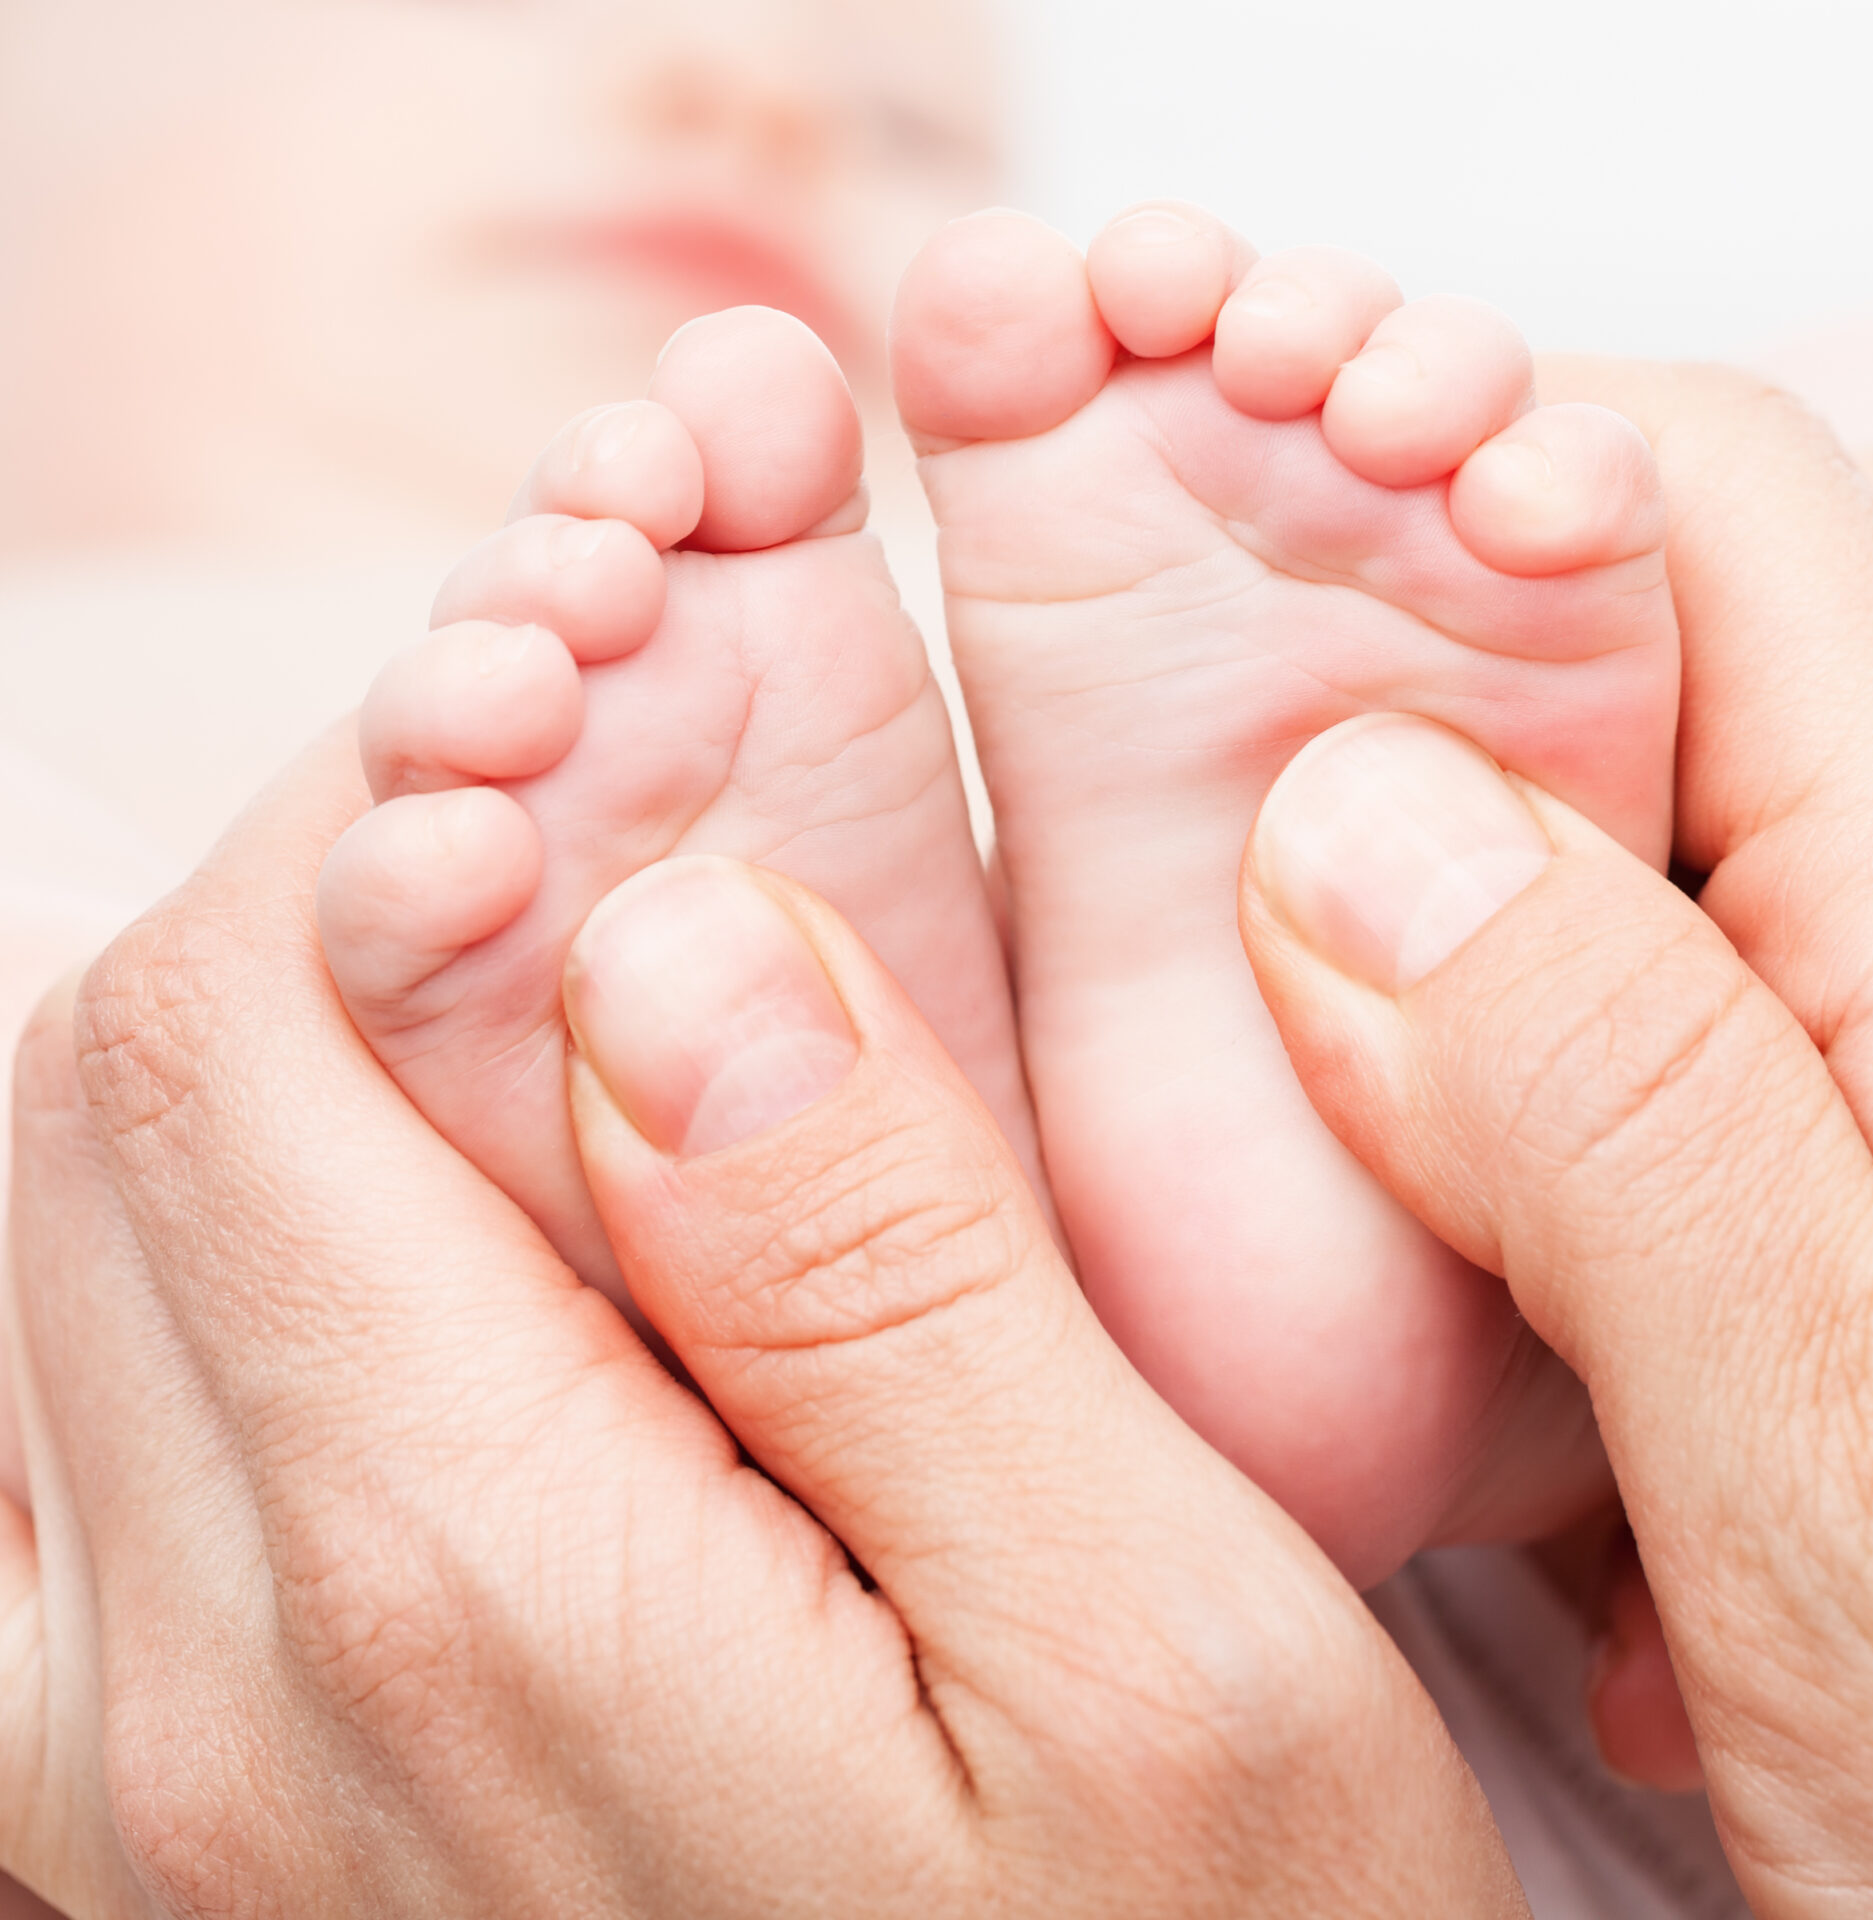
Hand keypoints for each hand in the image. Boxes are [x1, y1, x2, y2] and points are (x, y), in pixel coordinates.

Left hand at [0, 738, 1520, 1917]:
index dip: (405, 773)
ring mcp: (166, 1797)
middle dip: (341, 864)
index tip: (616, 668)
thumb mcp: (1165, 1664)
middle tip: (606, 773)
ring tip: (552, 959)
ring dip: (281, 1037)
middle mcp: (217, 1695)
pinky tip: (463, 1215)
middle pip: (124, 1100)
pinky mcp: (195, 1855)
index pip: (253, 1014)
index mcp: (466, 1585)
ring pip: (68, 1253)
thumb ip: (897, 1290)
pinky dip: (229, 1242)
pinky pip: (84, 1449)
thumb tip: (682, 944)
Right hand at [1240, 362, 1872, 1914]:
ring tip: (1403, 972)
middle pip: (1780, 561)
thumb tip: (1358, 818)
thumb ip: (1616, 1128)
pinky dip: (1683, 953)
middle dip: (1499, 592)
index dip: (1457, 451)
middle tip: (1279, 746)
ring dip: (1586, 784)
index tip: (1245, 550)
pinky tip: (1591, 1169)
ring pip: (1820, 727)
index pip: (1730, 488)